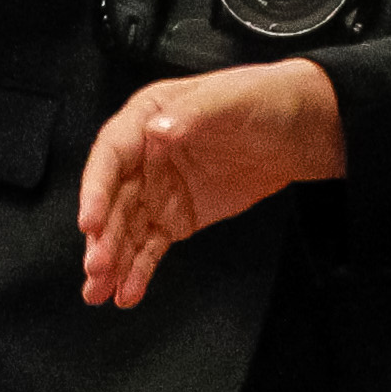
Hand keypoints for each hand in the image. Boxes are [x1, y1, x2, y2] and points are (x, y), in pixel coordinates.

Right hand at [77, 60, 346, 309]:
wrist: (300, 132)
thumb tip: (157, 131)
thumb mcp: (230, 98)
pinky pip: (152, 246)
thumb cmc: (263, 100)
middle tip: (97, 268)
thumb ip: (193, 114)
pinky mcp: (178, 218)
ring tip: (100, 292)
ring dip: (112, 261)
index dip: (96, 189)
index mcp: (147, 117)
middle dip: (103, 236)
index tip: (90, 221)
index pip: (112, 155)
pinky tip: (129, 292)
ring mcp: (159, 190)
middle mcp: (144, 156)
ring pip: (126, 229)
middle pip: (114, 200)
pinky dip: (139, 270)